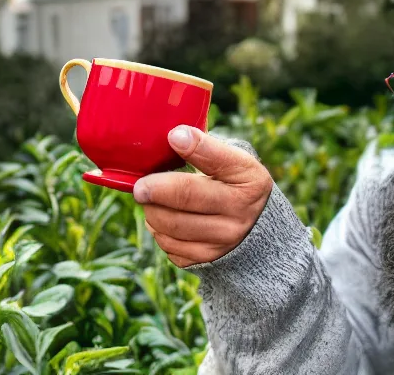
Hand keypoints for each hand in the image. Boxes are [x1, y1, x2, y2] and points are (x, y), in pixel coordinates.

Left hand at [133, 125, 272, 267]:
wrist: (254, 226)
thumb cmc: (233, 182)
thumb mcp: (233, 160)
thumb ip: (206, 148)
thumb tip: (172, 136)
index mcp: (250, 178)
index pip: (216, 160)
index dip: (193, 146)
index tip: (172, 136)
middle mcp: (241, 211)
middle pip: (185, 197)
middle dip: (154, 189)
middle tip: (139, 186)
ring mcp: (225, 239)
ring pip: (171, 226)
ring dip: (153, 211)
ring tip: (152, 201)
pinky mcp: (208, 258)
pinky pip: (170, 247)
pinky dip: (160, 232)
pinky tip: (164, 220)